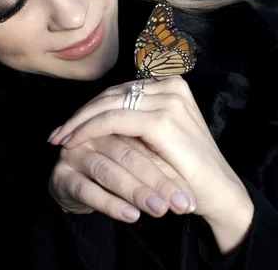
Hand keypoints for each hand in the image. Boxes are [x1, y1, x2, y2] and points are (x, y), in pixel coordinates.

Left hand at [48, 76, 251, 225]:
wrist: (220, 193)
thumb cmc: (188, 168)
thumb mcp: (162, 135)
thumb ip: (137, 119)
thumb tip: (94, 114)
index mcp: (172, 84)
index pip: (121, 89)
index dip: (92, 105)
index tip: (70, 123)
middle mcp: (171, 85)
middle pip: (112, 93)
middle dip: (81, 112)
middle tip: (58, 131)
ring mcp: (168, 100)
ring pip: (108, 103)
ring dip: (79, 120)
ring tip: (60, 137)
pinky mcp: (161, 120)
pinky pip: (112, 119)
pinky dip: (88, 129)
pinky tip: (73, 141)